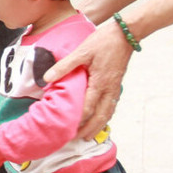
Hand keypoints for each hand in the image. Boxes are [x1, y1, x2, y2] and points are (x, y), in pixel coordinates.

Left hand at [42, 22, 132, 140]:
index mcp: (99, 83)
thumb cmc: (103, 41)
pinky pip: (112, 106)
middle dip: (88, 129)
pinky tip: (101, 120)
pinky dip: (106, 116)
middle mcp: (109, 89)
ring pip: (108, 113)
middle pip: (100, 116)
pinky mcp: (117, 85)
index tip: (67, 129)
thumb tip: (47, 78)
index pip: (88, 108)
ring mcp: (115, 88)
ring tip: (88, 136)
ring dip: (98, 126)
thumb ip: (65, 66)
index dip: (78, 121)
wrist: (126, 34)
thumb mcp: (82, 51)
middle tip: (76, 139)